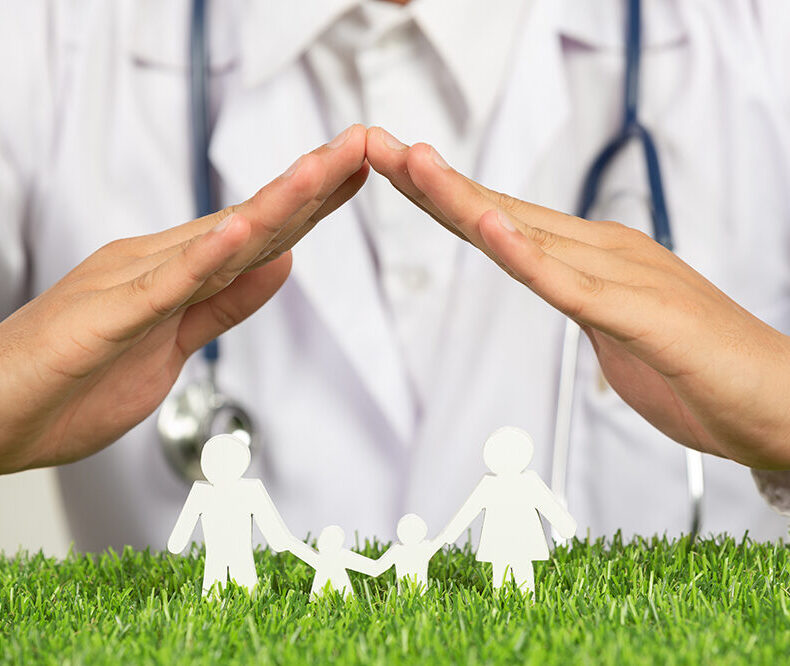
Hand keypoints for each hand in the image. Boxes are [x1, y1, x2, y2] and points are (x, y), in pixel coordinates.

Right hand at [0, 125, 367, 472]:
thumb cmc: (75, 381)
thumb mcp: (174, 343)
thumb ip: (226, 303)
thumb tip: (282, 261)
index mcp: (174, 272)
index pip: (258, 232)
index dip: (311, 202)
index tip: (358, 172)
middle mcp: (155, 264)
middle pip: (249, 221)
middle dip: (312, 184)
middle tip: (364, 145)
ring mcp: (130, 285)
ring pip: (216, 240)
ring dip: (274, 203)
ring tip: (323, 167)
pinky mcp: (105, 317)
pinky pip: (162, 286)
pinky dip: (204, 259)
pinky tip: (240, 232)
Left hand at [366, 126, 789, 468]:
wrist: (777, 402)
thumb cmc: (696, 369)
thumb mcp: (614, 333)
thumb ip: (578, 303)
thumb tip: (550, 288)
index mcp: (591, 258)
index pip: (501, 221)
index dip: (444, 195)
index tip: (394, 170)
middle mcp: (602, 253)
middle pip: (501, 212)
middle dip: (432, 182)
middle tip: (376, 145)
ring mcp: (622, 278)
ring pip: (528, 235)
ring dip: (466, 200)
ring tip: (415, 164)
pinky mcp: (643, 315)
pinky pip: (574, 286)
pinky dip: (529, 259)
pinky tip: (491, 229)